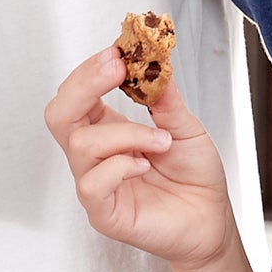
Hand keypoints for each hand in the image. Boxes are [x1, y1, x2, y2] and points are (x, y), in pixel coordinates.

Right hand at [44, 52, 238, 271]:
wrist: (212, 219)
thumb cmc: (195, 177)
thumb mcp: (186, 126)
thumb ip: (166, 98)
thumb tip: (154, 62)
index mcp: (109, 130)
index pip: (77, 94)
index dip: (90, 71)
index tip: (117, 52)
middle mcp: (96, 155)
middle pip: (59, 114)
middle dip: (84, 85)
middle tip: (117, 70)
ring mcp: (96, 184)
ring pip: (81, 144)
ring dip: (125, 133)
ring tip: (161, 140)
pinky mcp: (103, 213)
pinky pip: (92, 184)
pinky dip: (120, 166)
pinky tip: (145, 165)